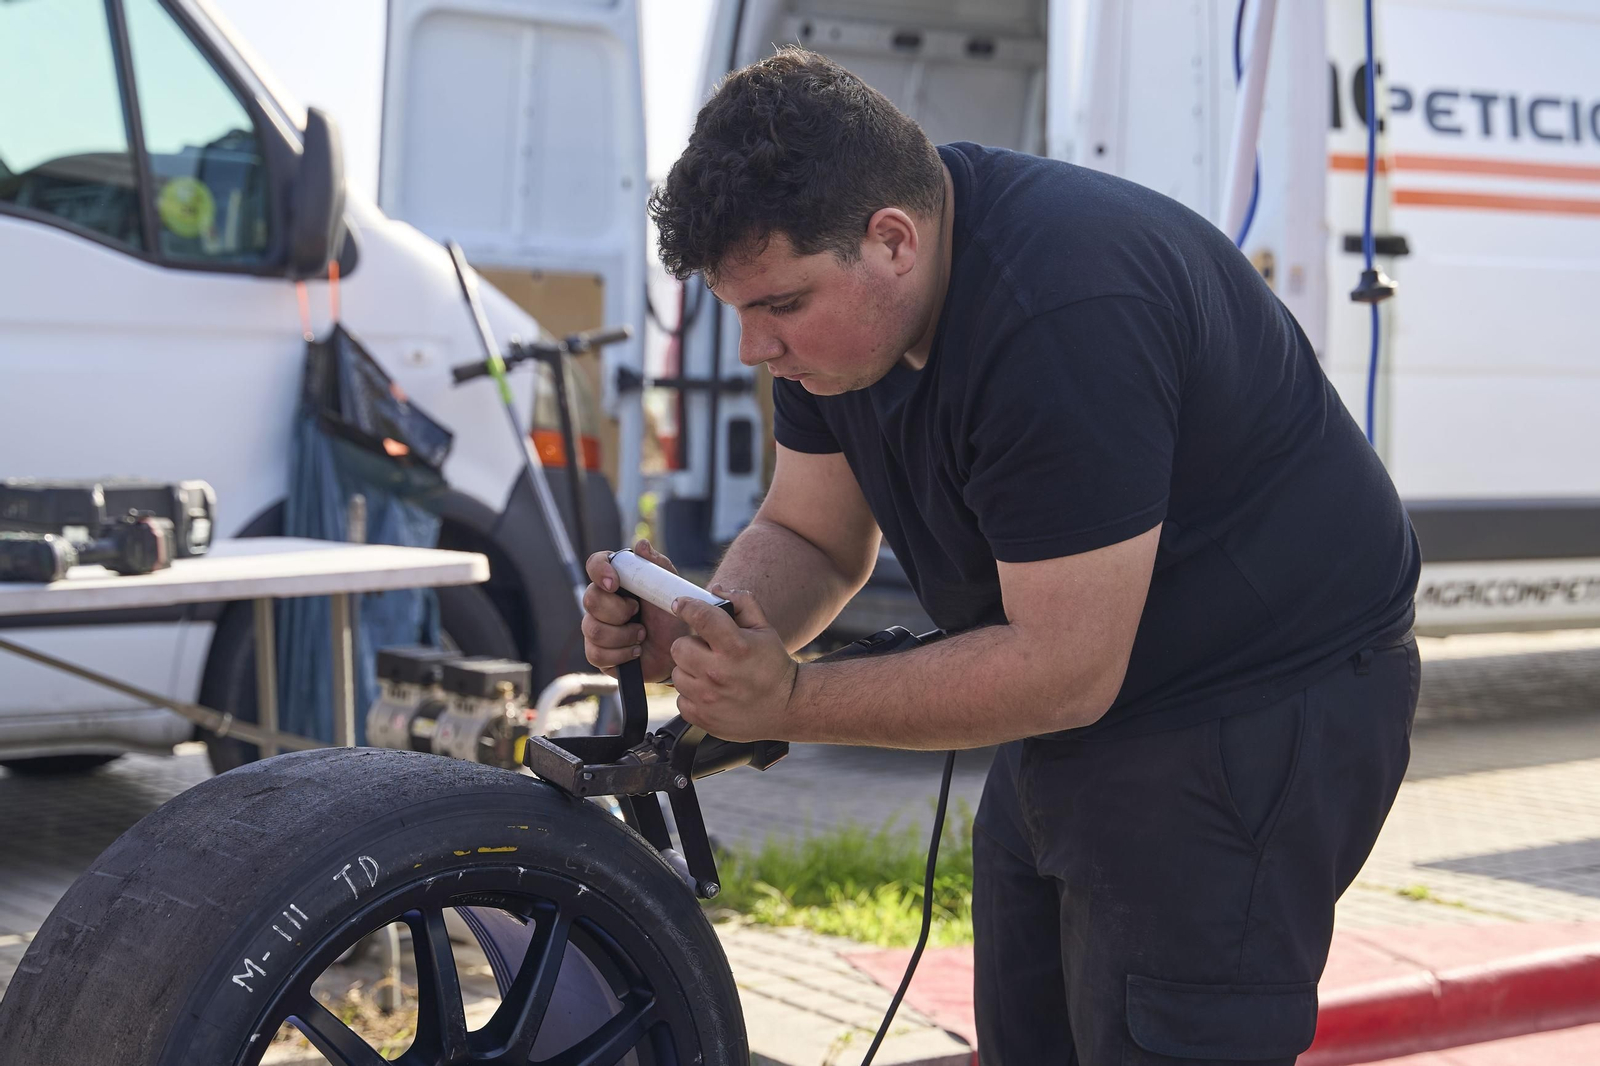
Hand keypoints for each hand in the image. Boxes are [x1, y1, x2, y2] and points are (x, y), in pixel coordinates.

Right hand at [581, 539, 688, 682]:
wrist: (676, 652)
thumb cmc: (670, 618)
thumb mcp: (670, 590)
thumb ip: (657, 566)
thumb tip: (641, 544)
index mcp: (616, 579)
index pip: (594, 564)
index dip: (599, 571)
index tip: (614, 583)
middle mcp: (601, 601)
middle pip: (590, 599)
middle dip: (618, 611)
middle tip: (638, 614)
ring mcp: (595, 627)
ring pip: (593, 629)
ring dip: (624, 635)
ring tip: (642, 635)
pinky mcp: (596, 652)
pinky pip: (596, 653)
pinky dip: (621, 654)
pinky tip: (635, 651)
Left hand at [670, 585, 797, 742]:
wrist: (785, 707)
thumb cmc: (773, 665)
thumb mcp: (764, 629)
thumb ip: (742, 603)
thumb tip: (716, 590)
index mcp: (736, 647)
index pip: (700, 617)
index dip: (687, 606)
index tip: (681, 605)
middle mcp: (718, 672)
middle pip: (679, 647)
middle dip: (691, 645)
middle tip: (706, 651)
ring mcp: (708, 698)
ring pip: (677, 673)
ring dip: (690, 670)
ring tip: (711, 674)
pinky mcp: (701, 717)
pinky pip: (681, 698)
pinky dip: (692, 694)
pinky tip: (711, 692)